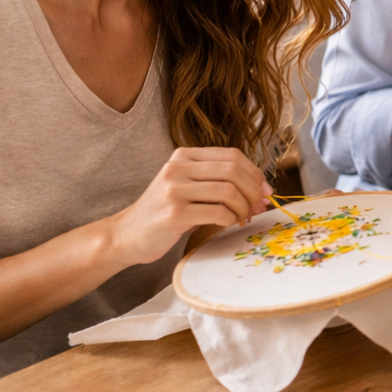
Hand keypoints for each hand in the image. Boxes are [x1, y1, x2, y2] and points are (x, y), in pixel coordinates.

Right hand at [106, 147, 272, 266]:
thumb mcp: (188, 187)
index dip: (255, 173)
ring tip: (243, 218)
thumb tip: (263, 190)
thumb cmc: (165, 213)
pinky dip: (230, 219)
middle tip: (259, 207)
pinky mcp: (174, 213)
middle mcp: (177, 167)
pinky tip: (227, 224)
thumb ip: (219, 182)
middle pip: (233, 170)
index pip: (232, 155)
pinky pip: (217, 212)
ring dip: (243, 207)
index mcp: (184, 155)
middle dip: (253, 190)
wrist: (126, 235)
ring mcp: (174, 189)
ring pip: (228, 191)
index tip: (265, 190)